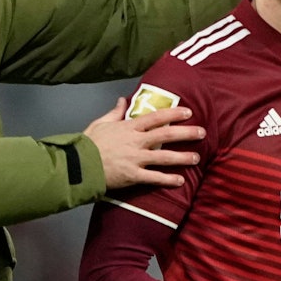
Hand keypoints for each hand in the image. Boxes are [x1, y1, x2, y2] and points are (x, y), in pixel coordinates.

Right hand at [83, 98, 203, 188]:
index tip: (188, 112)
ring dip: (183, 157)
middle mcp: (136, 142)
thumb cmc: (88, 144)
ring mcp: (136, 159)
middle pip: (166, 135)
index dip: (174, 113)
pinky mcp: (133, 176)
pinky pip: (154, 178)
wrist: (79, 165)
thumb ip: (115, 112)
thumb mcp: (100, 123)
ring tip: (196, 157)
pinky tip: (180, 181)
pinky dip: (168, 179)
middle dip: (186, 133)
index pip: (156, 117)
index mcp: (129, 127)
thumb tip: (123, 99)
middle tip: (202, 132)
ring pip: (165, 157)